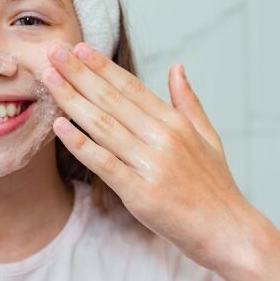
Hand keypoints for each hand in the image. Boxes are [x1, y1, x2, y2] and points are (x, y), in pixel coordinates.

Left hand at [42, 42, 263, 272]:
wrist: (230, 233)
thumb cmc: (216, 187)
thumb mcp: (209, 138)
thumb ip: (188, 102)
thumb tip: (177, 68)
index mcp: (176, 123)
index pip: (131, 87)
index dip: (102, 66)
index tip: (79, 47)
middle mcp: (163, 138)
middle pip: (112, 100)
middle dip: (79, 74)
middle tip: (53, 52)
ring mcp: (151, 165)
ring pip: (103, 126)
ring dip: (72, 100)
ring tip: (49, 79)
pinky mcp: (140, 193)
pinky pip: (104, 163)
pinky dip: (80, 143)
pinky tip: (59, 126)